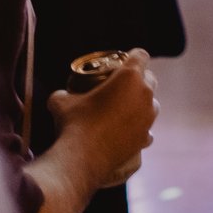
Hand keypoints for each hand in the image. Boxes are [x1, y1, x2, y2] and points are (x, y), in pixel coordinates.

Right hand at [46, 52, 157, 187]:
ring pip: (151, 104)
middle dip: (138, 79)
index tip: (121, 63)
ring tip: (123, 110)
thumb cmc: (74, 123)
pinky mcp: (145, 137)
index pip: (140, 55)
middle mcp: (144, 94)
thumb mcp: (62, 101)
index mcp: (129, 77)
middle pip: (149, 78)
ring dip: (140, 104)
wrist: (81, 158)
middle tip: (120, 87)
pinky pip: (147, 128)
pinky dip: (138, 128)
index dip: (132, 56)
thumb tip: (60, 95)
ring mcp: (148, 117)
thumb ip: (65, 93)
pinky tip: (126, 132)